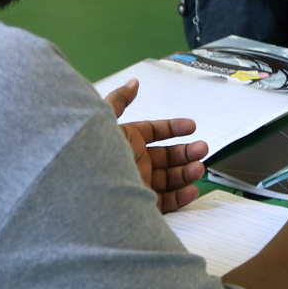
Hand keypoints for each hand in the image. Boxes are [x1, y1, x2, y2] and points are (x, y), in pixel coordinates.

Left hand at [105, 79, 207, 212]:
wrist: (86, 192)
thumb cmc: (92, 153)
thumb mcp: (104, 120)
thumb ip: (119, 100)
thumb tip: (133, 83)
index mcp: (127, 141)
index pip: (154, 132)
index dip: (174, 128)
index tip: (192, 126)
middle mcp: (134, 163)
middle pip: (166, 156)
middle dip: (186, 151)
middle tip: (201, 148)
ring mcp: (139, 184)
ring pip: (169, 178)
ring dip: (186, 172)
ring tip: (198, 168)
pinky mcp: (142, 205)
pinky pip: (166, 202)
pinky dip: (181, 197)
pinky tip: (192, 189)